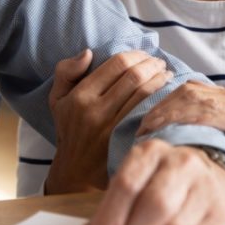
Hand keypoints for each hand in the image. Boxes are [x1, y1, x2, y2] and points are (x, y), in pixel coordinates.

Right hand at [45, 50, 170, 193]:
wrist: (76, 172)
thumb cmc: (70, 130)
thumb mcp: (58, 99)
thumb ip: (66, 71)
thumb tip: (88, 53)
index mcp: (80, 96)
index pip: (116, 64)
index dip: (135, 55)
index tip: (144, 55)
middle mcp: (95, 111)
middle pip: (133, 76)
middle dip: (151, 64)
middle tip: (159, 62)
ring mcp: (112, 128)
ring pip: (144, 94)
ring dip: (160, 79)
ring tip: (167, 74)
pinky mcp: (126, 141)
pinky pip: (148, 114)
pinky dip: (161, 100)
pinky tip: (167, 94)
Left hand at [74, 141, 224, 224]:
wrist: (203, 176)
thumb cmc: (156, 183)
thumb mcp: (129, 186)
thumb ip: (105, 213)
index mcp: (151, 152)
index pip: (127, 185)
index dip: (109, 221)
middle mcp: (182, 162)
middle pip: (155, 205)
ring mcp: (207, 186)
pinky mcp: (221, 213)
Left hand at [139, 82, 224, 188]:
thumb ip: (221, 133)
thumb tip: (187, 142)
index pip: (189, 90)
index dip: (163, 102)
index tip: (144, 120)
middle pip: (187, 90)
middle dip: (159, 105)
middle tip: (139, 126)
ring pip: (196, 98)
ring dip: (167, 112)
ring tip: (149, 130)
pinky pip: (216, 114)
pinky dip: (191, 119)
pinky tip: (176, 130)